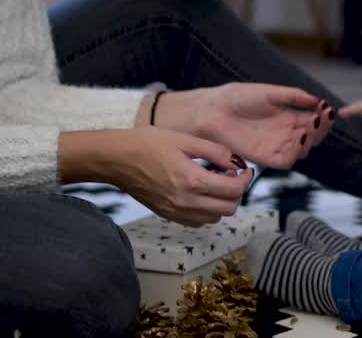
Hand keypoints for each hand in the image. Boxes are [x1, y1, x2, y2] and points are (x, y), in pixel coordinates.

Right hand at [111, 128, 253, 226]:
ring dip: (222, 203)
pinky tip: (201, 193)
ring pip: (214, 218)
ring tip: (216, 184)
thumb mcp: (185, 140)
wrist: (116, 159)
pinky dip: (207, 211)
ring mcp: (175, 211)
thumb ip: (214, 152)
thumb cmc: (147, 144)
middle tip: (232, 176)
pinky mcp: (167, 215)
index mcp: (192, 180)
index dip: (246, 179)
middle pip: (229, 209)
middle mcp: (185, 201)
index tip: (245, 169)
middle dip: (237, 192)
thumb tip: (235, 162)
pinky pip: (197, 221)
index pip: (234, 190)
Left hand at [182, 83, 331, 169]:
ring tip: (312, 125)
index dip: (323, 117)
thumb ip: (293, 96)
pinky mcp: (265, 158)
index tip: (327, 108)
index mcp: (288, 118)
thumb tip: (317, 99)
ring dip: (312, 139)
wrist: (213, 111)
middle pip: (312, 137)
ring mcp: (276, 146)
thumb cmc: (237, 99)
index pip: (313, 121)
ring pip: (303, 150)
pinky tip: (300, 137)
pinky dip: (297, 152)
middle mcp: (285, 134)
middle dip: (321, 128)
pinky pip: (287, 160)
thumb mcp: (270, 92)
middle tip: (322, 117)